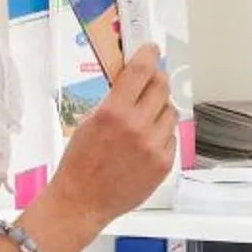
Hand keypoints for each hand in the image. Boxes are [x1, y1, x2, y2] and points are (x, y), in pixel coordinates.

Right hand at [46, 45, 177, 227]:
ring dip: (159, 109)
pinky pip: (171, 137)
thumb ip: (113, 99)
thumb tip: (131, 78)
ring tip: (143, 120)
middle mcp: (137, 127)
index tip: (150, 50)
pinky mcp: (164, 163)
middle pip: (161, 87)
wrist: (82, 201)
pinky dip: (161, 135)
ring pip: (170, 112)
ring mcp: (154, 146)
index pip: (140, 71)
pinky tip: (144, 143)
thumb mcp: (88, 121)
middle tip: (150, 80)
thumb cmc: (80, 164)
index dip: (147, 55)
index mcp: (113, 112)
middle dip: (156, 79)